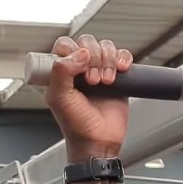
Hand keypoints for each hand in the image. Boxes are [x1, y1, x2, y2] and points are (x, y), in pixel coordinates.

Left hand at [44, 35, 133, 160]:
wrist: (99, 141)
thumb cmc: (76, 124)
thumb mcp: (59, 98)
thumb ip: (61, 72)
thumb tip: (80, 54)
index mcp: (61, 71)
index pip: (65, 44)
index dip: (73, 51)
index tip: (79, 66)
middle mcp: (79, 68)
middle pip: (88, 43)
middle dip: (93, 58)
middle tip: (93, 81)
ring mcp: (99, 70)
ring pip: (105, 47)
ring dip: (108, 61)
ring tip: (106, 82)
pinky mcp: (118, 75)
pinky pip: (122, 55)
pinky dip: (123, 59)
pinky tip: (121, 71)